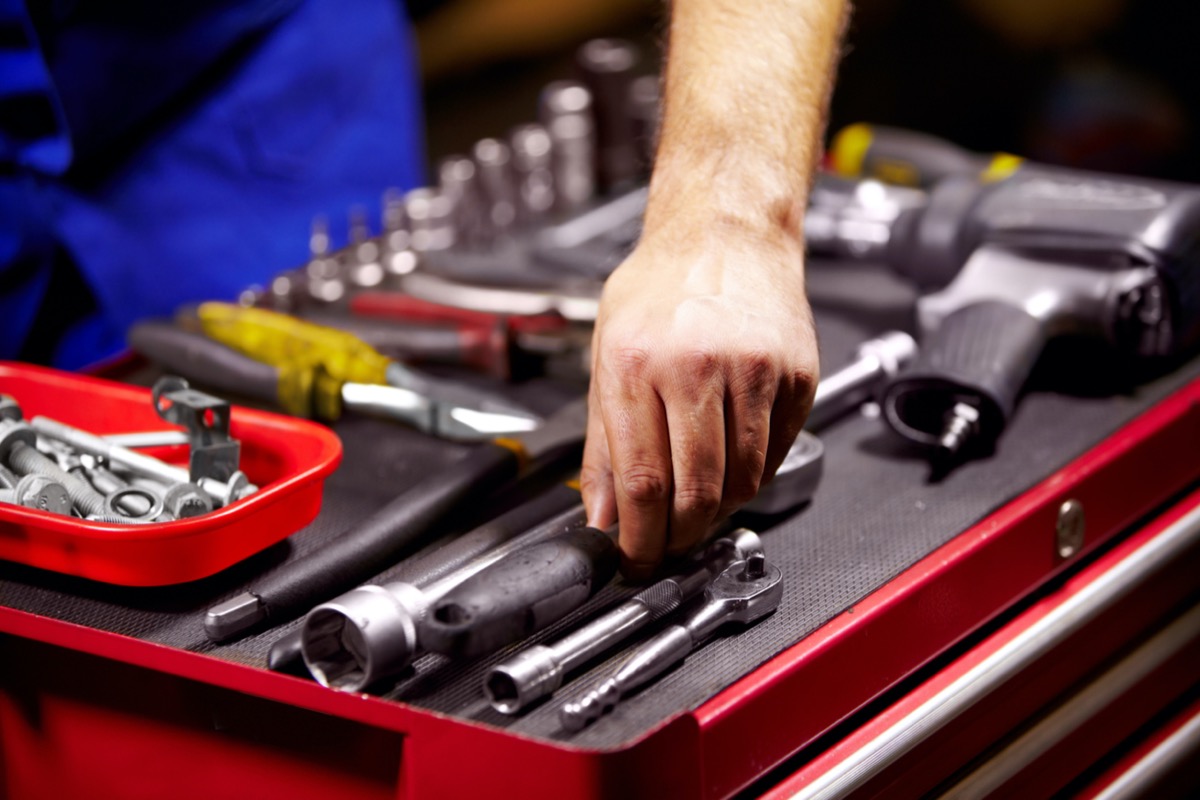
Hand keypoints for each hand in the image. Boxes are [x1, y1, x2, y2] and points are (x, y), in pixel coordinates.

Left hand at [581, 219, 818, 577]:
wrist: (726, 231)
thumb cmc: (662, 287)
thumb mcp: (607, 355)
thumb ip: (603, 444)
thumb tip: (603, 516)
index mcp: (637, 362)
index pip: (643, 482)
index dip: (641, 539)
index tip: (637, 561)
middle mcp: (697, 364)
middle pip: (696, 492)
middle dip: (679, 536)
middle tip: (667, 544)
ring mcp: (755, 369)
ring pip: (742, 482)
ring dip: (718, 510)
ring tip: (697, 503)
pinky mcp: (796, 375)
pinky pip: (776, 453)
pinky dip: (752, 474)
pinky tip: (730, 460)